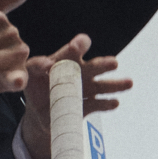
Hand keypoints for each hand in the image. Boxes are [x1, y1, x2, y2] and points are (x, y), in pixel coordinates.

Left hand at [19, 36, 133, 158]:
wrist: (38, 112)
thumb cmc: (35, 86)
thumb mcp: (29, 75)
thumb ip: (34, 66)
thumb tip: (46, 63)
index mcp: (67, 60)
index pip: (75, 49)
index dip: (78, 46)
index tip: (76, 47)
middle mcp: (81, 72)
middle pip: (94, 67)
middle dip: (103, 65)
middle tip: (114, 63)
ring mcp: (86, 90)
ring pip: (102, 86)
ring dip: (115, 84)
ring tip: (129, 83)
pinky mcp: (86, 107)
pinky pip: (97, 105)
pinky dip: (106, 105)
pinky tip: (115, 103)